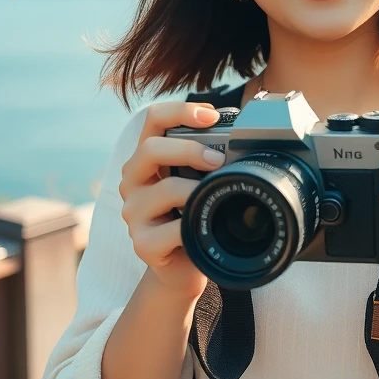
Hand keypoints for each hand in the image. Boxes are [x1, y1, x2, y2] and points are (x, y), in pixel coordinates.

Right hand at [118, 100, 225, 301]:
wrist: (185, 267)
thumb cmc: (196, 216)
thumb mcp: (199, 181)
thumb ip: (208, 158)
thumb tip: (244, 135)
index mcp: (147, 159)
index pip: (153, 120)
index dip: (181, 111)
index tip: (212, 116)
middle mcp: (134, 181)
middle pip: (151, 148)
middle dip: (190, 149)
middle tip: (219, 160)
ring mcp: (134, 213)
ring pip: (165, 189)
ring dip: (197, 189)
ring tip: (218, 195)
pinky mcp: (143, 244)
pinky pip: (172, 229)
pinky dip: (194, 225)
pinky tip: (206, 227)